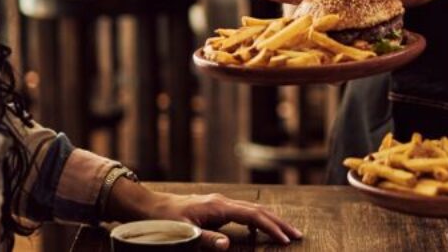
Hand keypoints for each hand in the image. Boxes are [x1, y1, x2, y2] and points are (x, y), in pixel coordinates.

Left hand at [150, 192, 302, 248]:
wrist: (150, 207)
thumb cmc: (165, 222)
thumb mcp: (182, 234)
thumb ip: (205, 239)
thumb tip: (229, 245)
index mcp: (218, 207)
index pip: (253, 216)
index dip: (271, 227)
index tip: (286, 239)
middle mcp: (223, 202)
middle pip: (258, 210)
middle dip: (279, 223)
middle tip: (297, 235)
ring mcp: (221, 204)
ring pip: (253, 210)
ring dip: (270, 221)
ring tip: (286, 233)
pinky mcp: (217, 208)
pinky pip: (243, 213)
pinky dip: (257, 220)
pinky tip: (259, 230)